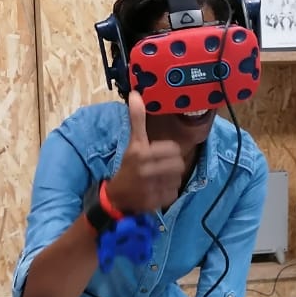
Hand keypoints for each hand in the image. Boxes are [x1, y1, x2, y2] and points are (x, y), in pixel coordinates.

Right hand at [105, 91, 184, 214]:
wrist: (116, 196)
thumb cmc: (128, 166)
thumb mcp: (133, 143)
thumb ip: (137, 119)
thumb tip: (136, 94)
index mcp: (141, 153)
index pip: (174, 149)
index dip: (170, 152)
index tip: (161, 155)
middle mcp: (145, 170)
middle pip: (178, 165)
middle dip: (173, 166)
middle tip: (163, 168)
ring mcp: (149, 188)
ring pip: (177, 179)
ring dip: (171, 179)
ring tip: (160, 179)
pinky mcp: (153, 202)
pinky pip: (173, 194)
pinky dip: (168, 192)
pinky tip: (158, 190)